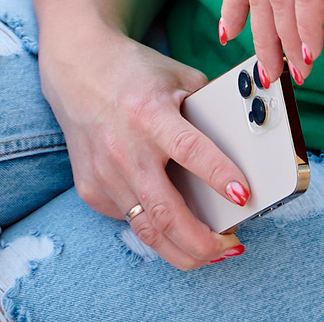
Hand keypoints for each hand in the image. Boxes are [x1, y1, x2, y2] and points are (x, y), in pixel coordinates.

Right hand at [36, 25, 248, 270]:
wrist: (77, 69)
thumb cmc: (134, 72)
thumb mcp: (178, 77)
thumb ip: (209, 109)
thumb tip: (246, 147)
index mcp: (149, 114)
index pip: (189, 150)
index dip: (219, 176)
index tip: (245, 197)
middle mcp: (124, 148)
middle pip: (165, 212)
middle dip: (203, 242)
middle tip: (231, 246)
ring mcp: (104, 174)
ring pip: (147, 231)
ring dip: (184, 251)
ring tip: (212, 253)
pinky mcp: (91, 190)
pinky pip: (130, 219)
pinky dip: (155, 228)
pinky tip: (172, 225)